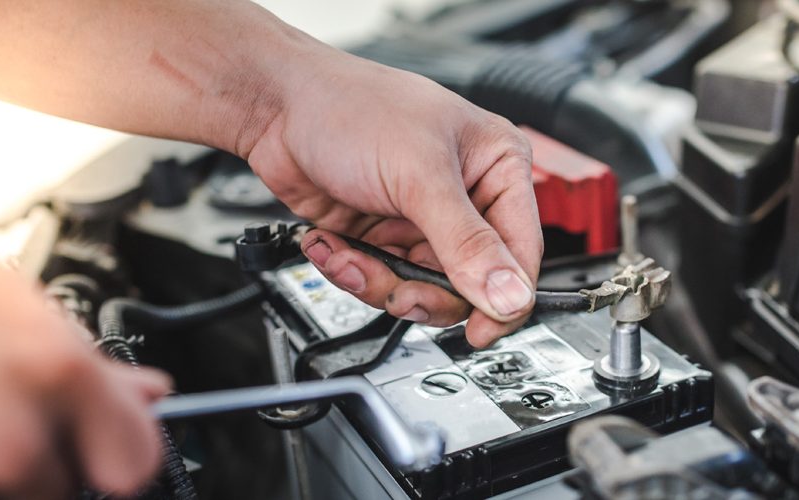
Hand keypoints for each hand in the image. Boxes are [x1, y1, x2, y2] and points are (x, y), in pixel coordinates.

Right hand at [0, 229, 169, 498]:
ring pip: (11, 498)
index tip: (110, 451)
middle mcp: (13, 434)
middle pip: (64, 481)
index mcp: (55, 373)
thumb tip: (146, 392)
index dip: (121, 453)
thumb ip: (90, 363)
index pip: (135, 457)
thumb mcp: (16, 303)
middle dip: (42, 457)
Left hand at [246, 46, 541, 347]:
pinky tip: (333, 245)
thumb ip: (466, 243)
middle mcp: (466, 196)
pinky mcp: (384, 235)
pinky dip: (354, 272)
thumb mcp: (419, 176)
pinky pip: (384, 280)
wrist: (278, 107)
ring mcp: (423, 218)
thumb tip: (509, 295)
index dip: (503, 298)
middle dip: (424, 290)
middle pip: (469, 283)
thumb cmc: (352, 107)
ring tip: (350, 258)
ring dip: (380, 281)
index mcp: (497, 167)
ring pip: (422, 288)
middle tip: (398, 291)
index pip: (521, 251)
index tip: (478, 332)